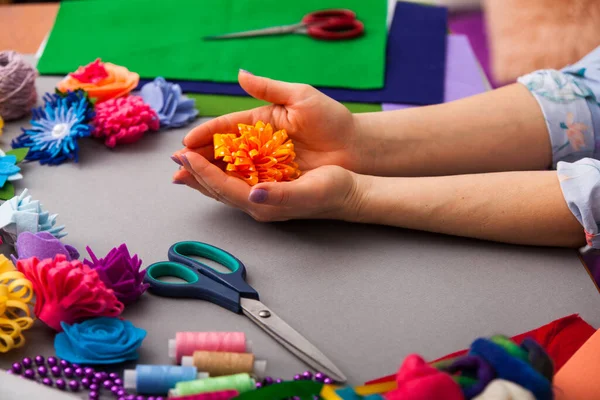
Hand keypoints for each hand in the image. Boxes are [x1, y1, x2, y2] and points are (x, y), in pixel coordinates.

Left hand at [173, 151, 361, 221]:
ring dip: (203, 172)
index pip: (224, 187)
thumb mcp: (309, 191)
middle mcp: (258, 202)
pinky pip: (237, 178)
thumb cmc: (332, 192)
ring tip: (185, 161)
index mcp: (263, 204)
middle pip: (218, 188)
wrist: (349, 193)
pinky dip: (220, 169)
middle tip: (174, 158)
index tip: (185, 156)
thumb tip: (254, 194)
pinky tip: (214, 161)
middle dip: (195, 173)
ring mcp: (262, 196)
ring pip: (224, 184)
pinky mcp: (268, 187)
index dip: (202, 172)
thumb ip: (280, 195)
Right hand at [179, 70, 361, 171]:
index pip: (227, 127)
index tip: (187, 143)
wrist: (356, 147)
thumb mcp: (301, 97)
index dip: (206, 135)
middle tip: (177, 164)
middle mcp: (260, 144)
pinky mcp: (277, 180)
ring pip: (231, 169)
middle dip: (199, 158)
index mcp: (262, 121)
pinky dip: (230, 186)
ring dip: (208, 174)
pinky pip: (249, 183)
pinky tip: (212, 190)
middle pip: (223, 151)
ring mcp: (267, 163)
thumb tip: (239, 74)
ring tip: (185, 178)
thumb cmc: (331, 120)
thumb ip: (269, 88)